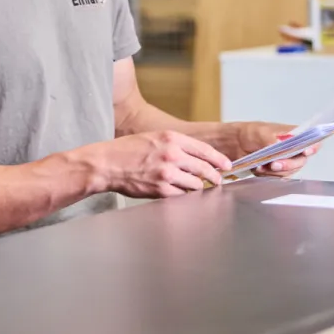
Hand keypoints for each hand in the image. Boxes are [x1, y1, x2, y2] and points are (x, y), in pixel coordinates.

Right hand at [84, 131, 231, 198]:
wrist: (107, 164)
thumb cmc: (127, 150)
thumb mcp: (154, 137)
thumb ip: (176, 144)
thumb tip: (197, 155)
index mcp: (171, 138)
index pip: (205, 150)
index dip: (219, 159)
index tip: (226, 165)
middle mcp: (172, 154)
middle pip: (204, 169)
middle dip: (214, 176)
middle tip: (218, 180)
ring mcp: (167, 173)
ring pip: (196, 184)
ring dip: (198, 187)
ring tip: (195, 187)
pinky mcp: (161, 190)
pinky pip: (182, 196)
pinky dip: (184, 195)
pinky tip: (180, 192)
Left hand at [228, 122, 311, 177]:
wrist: (233, 144)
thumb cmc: (249, 133)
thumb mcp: (260, 132)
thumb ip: (273, 140)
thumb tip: (282, 146)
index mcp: (293, 135)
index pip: (311, 141)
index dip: (312, 147)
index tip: (306, 151)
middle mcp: (292, 149)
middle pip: (300, 161)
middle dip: (288, 164)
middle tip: (275, 164)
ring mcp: (284, 161)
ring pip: (289, 171)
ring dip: (276, 171)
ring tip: (261, 166)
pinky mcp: (275, 171)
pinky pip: (278, 177)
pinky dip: (268, 175)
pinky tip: (259, 170)